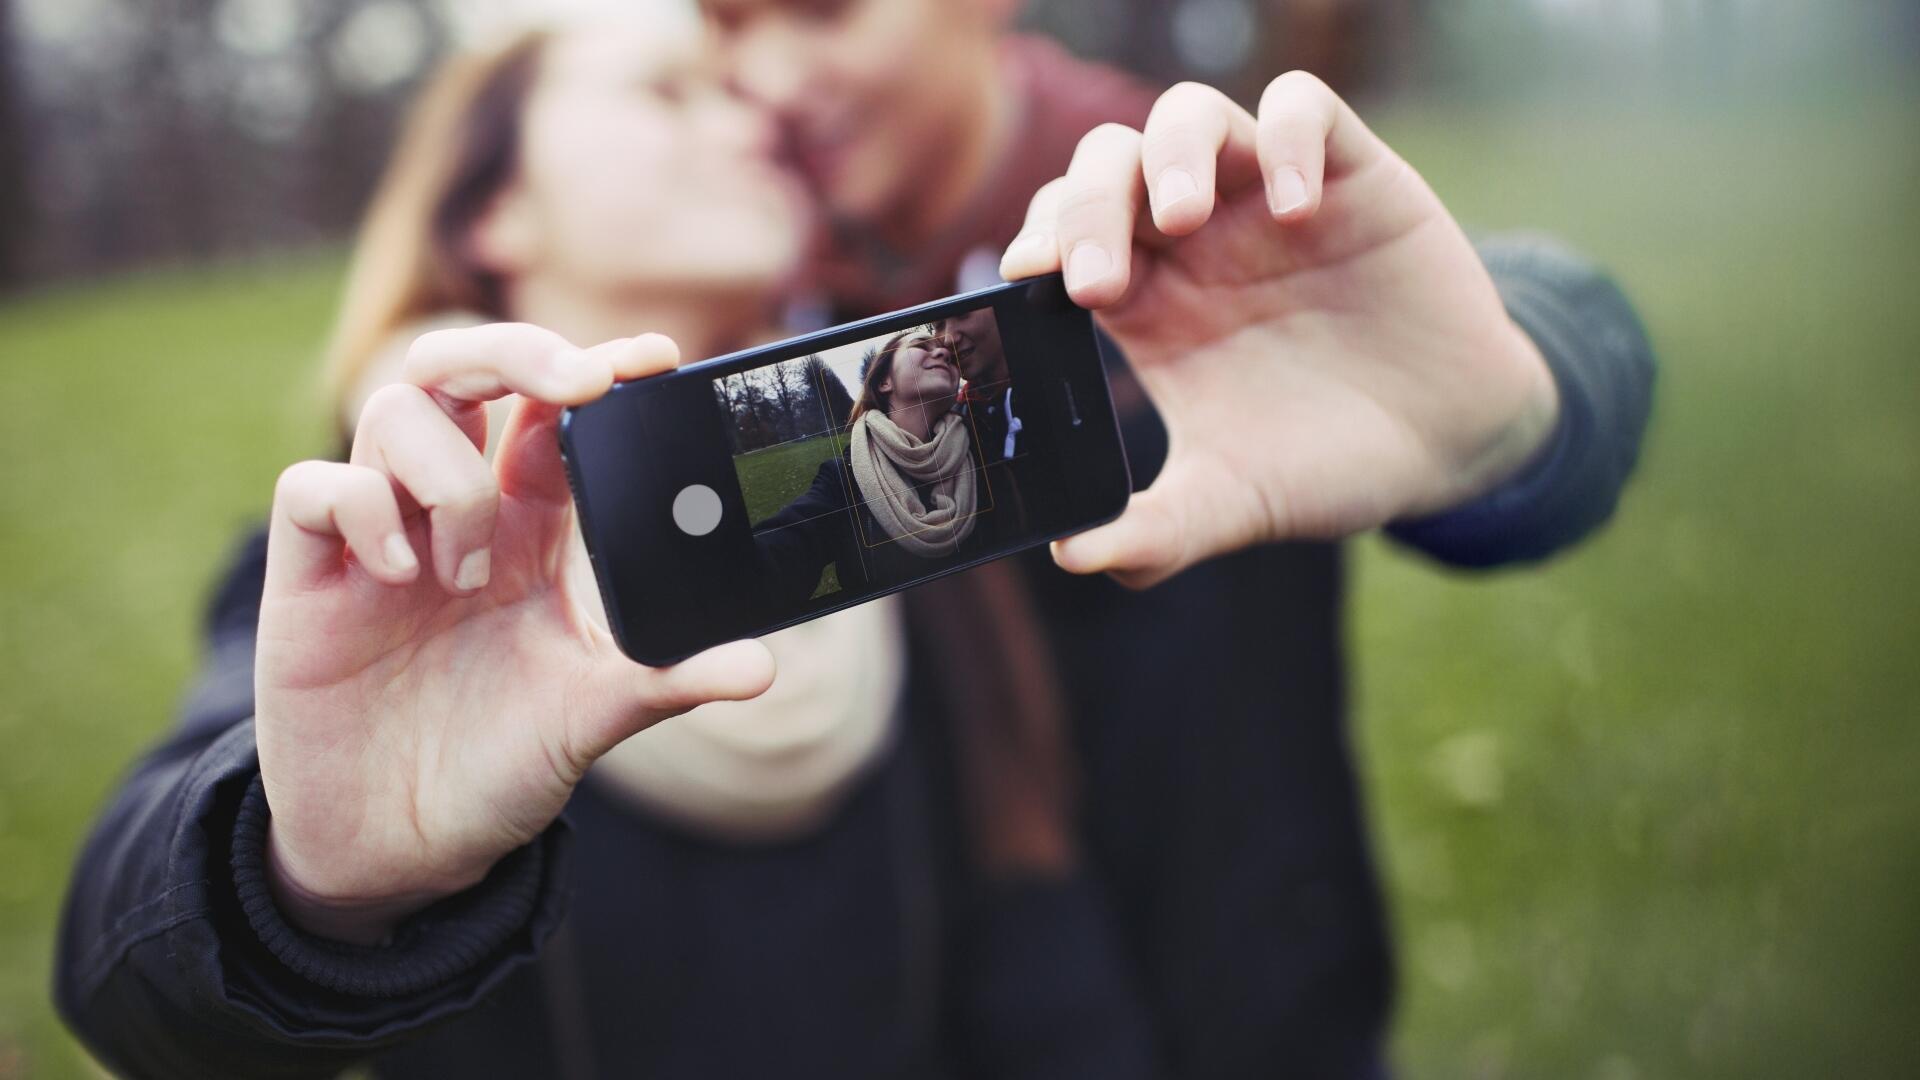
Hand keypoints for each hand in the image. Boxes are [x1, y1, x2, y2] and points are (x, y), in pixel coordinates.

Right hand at [256, 325, 774, 943]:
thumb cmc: (498, 765)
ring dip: (449, 474)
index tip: (653, 358)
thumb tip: (762, 668)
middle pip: (462, 372)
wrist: (403, 846)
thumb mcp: (592, 720)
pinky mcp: (308, 579)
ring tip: (467, 574)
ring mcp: (376, 539)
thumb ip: (668, 682)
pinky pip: (313, 489)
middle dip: (516, 351)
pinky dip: (362, 508)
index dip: (593, 367)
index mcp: (528, 530)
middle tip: (574, 384)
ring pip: (394, 413)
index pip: (553, 414)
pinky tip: (399, 576)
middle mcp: (451, 515)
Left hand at [1001, 73, 1559, 587]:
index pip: (1060, 234)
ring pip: (1189, 115)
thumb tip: (1072, 556)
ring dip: (1169, 154)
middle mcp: (1196, 237)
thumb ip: (1156, 532)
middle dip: (1085, 206)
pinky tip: (1295, 209)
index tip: (1029, 285)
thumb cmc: (1327, 461)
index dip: (1038, 242)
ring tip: (1182, 217)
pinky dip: (1286, 138)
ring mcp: (1266, 197)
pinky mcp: (1349, 175)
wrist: (1450, 445)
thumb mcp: (1234, 501)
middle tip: (1097, 282)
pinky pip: (1304, 107)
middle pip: (1107, 165)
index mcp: (1146, 299)